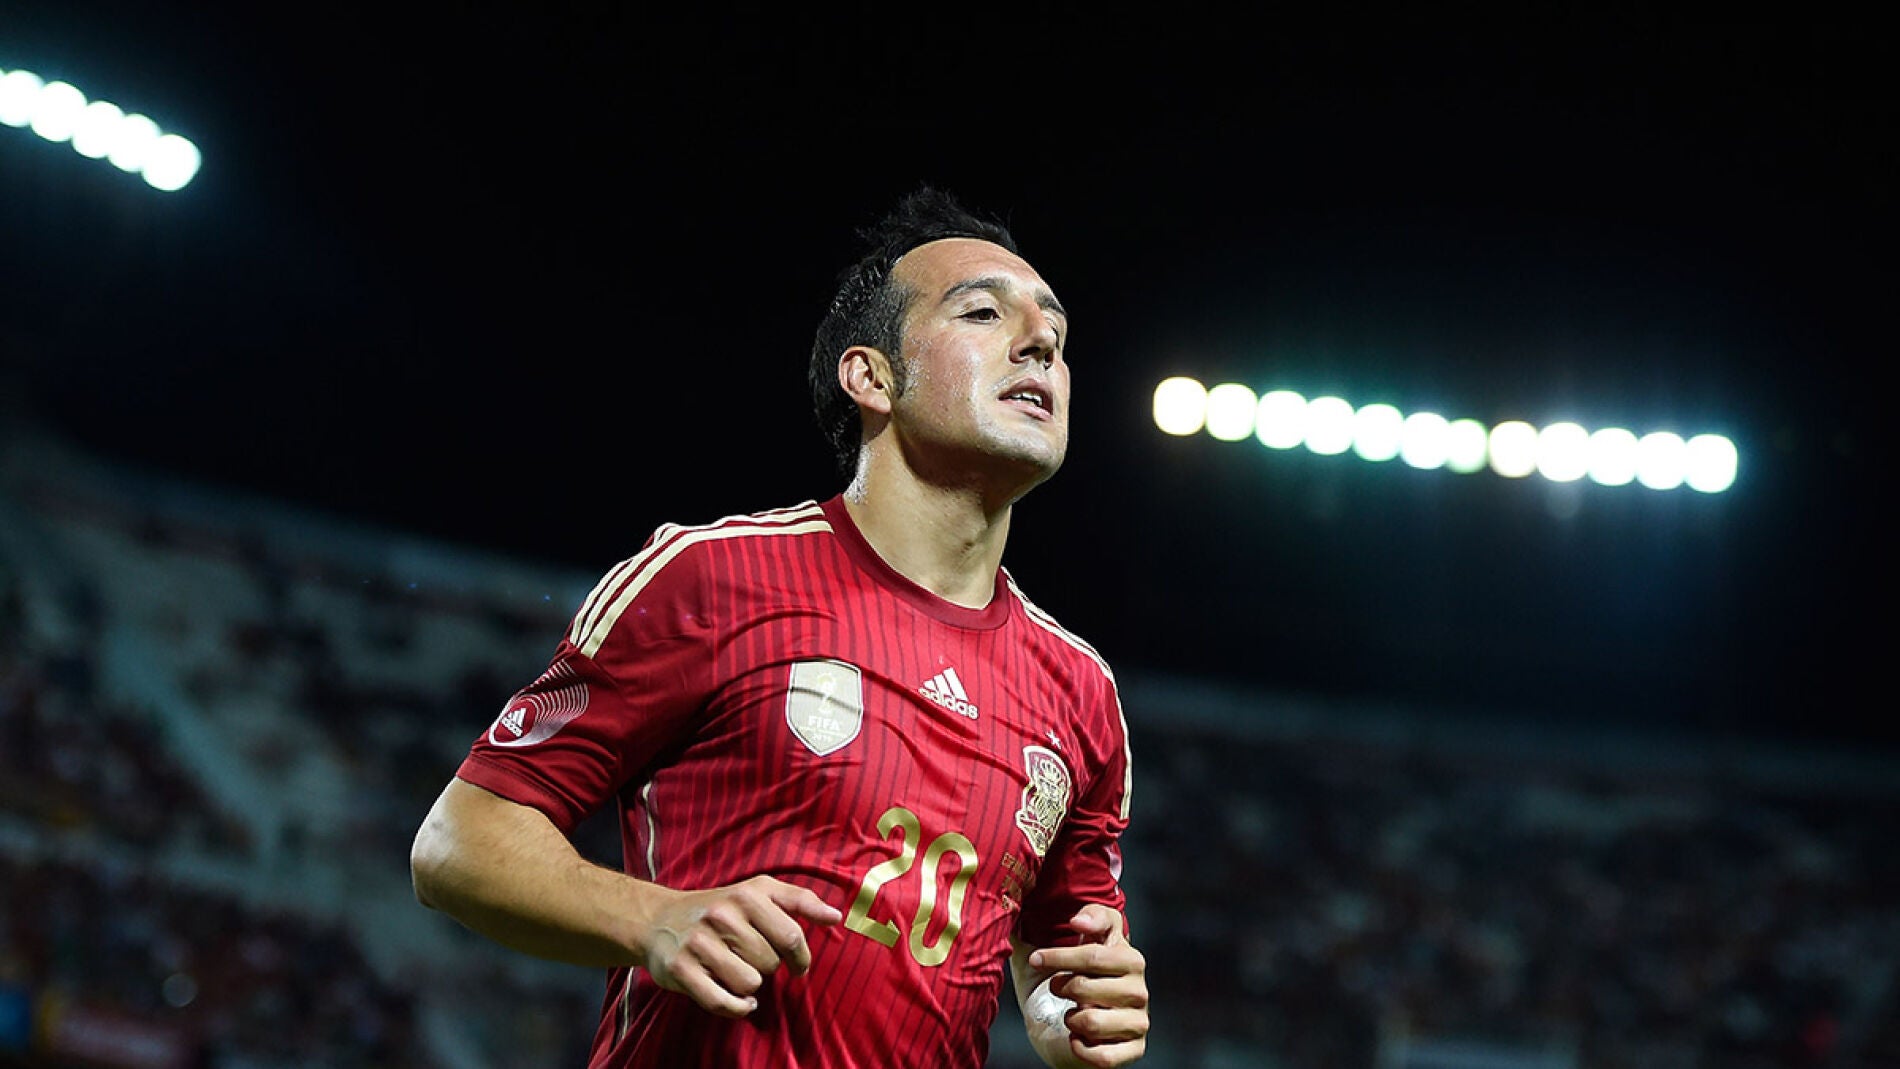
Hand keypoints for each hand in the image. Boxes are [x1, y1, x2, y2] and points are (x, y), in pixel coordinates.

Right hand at [639, 875, 842, 1017]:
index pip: (792, 936)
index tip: (798, 965)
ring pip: (750, 984)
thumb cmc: (721, 907)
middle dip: (769, 967)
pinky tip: (738, 999)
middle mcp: (721, 916)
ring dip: (751, 987)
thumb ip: (800, 901)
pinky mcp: (681, 970)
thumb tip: (836, 916)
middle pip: (771, 963)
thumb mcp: (760, 891)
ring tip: (738, 972)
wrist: (659, 919)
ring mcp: (698, 943)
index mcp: (746, 895)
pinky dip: (737, 1007)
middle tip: (753, 960)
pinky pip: (723, 1002)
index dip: (801, 958)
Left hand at [1028, 904, 1148, 1065]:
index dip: (1059, 957)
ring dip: (1071, 1020)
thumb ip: (1086, 918)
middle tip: (1055, 988)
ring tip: (1071, 1014)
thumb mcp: (1077, 941)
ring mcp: (1138, 1020)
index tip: (1035, 959)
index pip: (1092, 955)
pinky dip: (1081, 1049)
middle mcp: (1138, 989)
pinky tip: (1076, 1039)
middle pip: (1084, 988)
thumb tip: (1079, 921)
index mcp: (1128, 957)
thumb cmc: (1075, 977)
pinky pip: (1103, 1056)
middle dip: (1060, 988)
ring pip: (1091, 1022)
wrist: (1074, 1022)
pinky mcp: (1134, 1050)